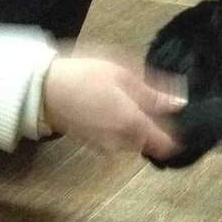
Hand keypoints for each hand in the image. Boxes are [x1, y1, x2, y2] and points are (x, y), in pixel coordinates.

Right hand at [42, 54, 186, 158]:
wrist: (41, 90)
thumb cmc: (84, 75)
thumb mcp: (123, 75)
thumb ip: (153, 93)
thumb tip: (180, 103)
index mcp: (133, 124)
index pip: (166, 145)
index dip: (176, 136)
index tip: (180, 122)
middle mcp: (121, 141)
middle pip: (150, 142)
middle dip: (154, 126)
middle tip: (151, 101)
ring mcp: (105, 146)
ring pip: (133, 142)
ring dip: (136, 128)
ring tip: (127, 101)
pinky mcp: (91, 144)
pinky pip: (116, 141)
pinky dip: (119, 129)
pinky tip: (111, 108)